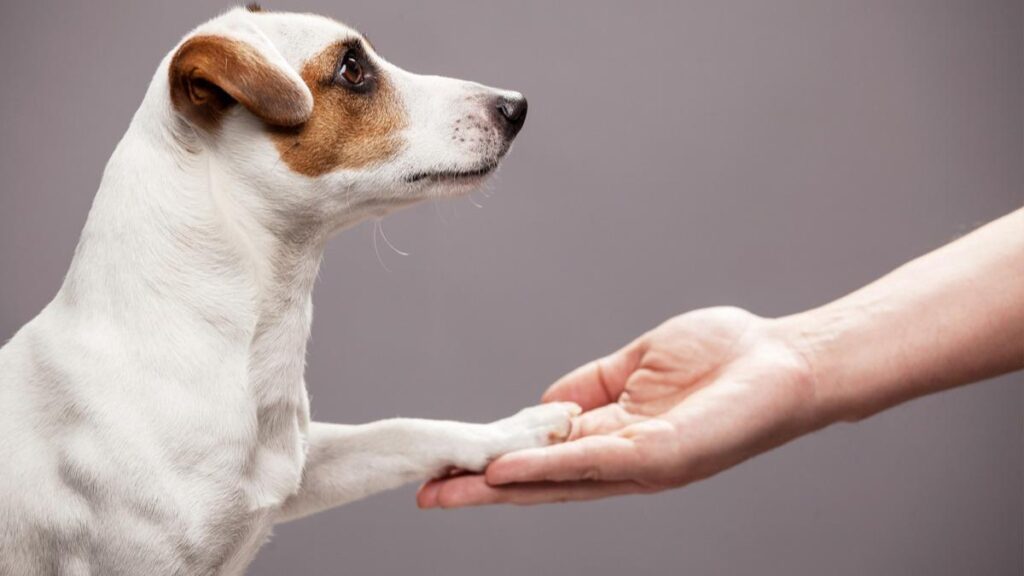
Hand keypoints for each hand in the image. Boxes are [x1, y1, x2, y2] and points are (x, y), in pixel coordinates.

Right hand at [417, 307, 822, 506]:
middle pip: (540, 480)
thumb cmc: (723, 357)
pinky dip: (545, 469)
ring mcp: (640, 463)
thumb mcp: (637, 363)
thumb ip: (589, 386)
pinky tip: (505, 472)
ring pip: (557, 481)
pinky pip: (592, 463)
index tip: (448, 461)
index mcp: (615, 435)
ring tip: (448, 490)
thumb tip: (542, 403)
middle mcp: (622, 459)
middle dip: (481, 489)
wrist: (784, 360)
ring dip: (499, 488)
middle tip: (427, 493)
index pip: (542, 453)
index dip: (495, 458)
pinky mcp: (660, 457)